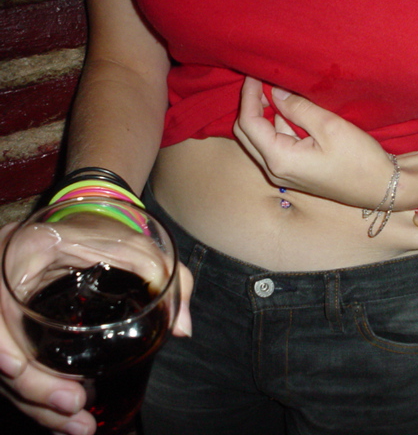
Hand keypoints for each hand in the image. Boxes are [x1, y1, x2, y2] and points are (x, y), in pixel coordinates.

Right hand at [0, 219, 192, 434]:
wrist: (89, 221)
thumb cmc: (114, 233)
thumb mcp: (143, 247)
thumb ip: (170, 279)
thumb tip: (181, 329)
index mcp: (30, 249)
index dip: (0, 339)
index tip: (17, 372)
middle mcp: (7, 277)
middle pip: (0, 340)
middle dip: (30, 386)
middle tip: (72, 407)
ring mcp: (9, 303)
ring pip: (6, 362)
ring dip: (34, 400)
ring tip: (76, 425)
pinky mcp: (17, 324)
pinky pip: (15, 362)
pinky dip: (34, 392)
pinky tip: (60, 414)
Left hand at [233, 77, 395, 208]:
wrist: (381, 188)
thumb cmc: (359, 160)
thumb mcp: (329, 126)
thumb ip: (298, 108)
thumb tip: (276, 93)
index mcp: (280, 159)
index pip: (248, 123)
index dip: (249, 95)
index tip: (256, 73)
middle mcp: (275, 170)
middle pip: (247, 133)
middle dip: (251, 105)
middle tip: (263, 81)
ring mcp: (284, 174)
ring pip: (261, 139)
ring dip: (265, 115)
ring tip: (280, 91)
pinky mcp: (295, 172)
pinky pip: (277, 146)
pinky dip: (279, 126)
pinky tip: (293, 112)